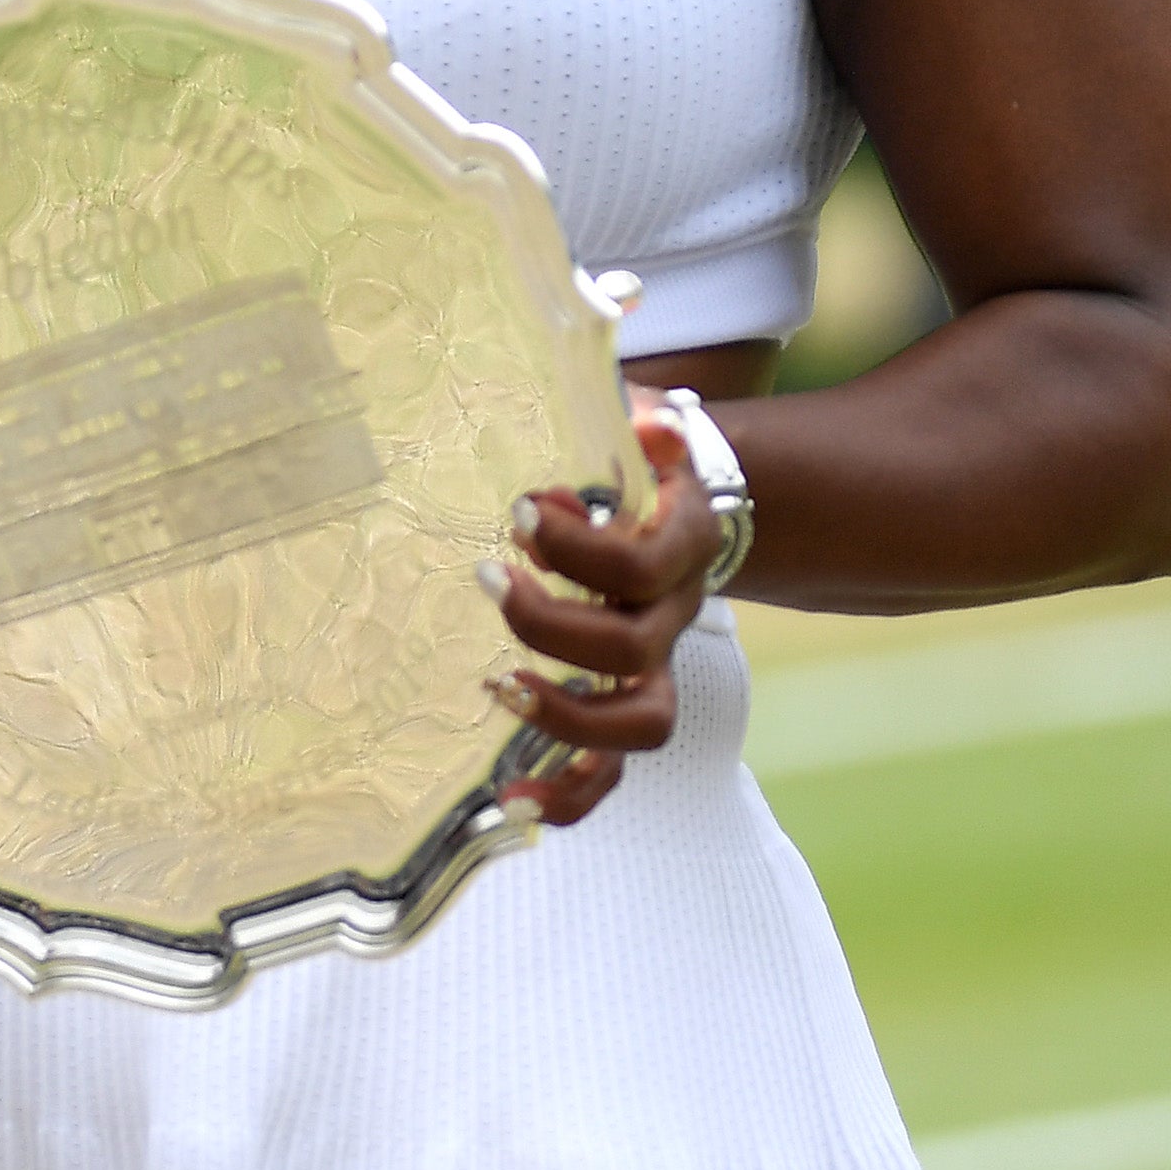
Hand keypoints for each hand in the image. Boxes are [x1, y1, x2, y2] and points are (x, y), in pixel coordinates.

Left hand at [484, 391, 723, 828]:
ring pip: (640, 723)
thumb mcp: (628, 412)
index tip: (520, 510)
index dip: (580, 547)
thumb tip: (631, 367)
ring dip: (564, 717)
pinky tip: (509, 802)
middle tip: (487, 576)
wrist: (683, 501)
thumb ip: (624, 395)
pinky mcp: (624, 702)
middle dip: (551, 623)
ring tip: (496, 687)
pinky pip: (611, 770)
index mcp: (682, 542)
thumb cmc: (635, 454)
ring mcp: (655, 664)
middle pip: (634, 649)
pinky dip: (568, 795)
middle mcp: (675, 611)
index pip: (643, 563)